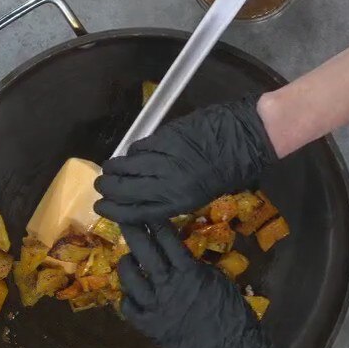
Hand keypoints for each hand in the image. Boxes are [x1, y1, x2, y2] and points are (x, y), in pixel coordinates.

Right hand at [94, 96, 275, 223]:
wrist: (248, 135)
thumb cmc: (235, 168)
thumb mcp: (205, 193)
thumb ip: (176, 197)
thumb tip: (151, 195)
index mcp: (179, 202)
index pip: (134, 212)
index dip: (113, 211)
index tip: (101, 207)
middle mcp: (168, 184)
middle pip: (124, 189)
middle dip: (107, 188)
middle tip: (100, 185)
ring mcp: (166, 159)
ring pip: (127, 166)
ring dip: (113, 168)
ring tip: (108, 168)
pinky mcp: (167, 137)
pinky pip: (141, 147)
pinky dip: (132, 151)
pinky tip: (131, 152)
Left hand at [117, 222, 284, 347]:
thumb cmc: (233, 314)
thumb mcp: (219, 281)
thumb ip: (196, 266)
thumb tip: (180, 254)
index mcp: (188, 272)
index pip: (167, 240)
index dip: (156, 224)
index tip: (147, 212)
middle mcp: (168, 286)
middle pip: (144, 253)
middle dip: (134, 232)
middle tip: (125, 219)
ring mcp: (155, 307)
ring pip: (130, 279)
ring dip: (127, 265)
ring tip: (127, 258)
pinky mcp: (149, 327)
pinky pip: (129, 308)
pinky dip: (127, 298)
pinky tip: (130, 293)